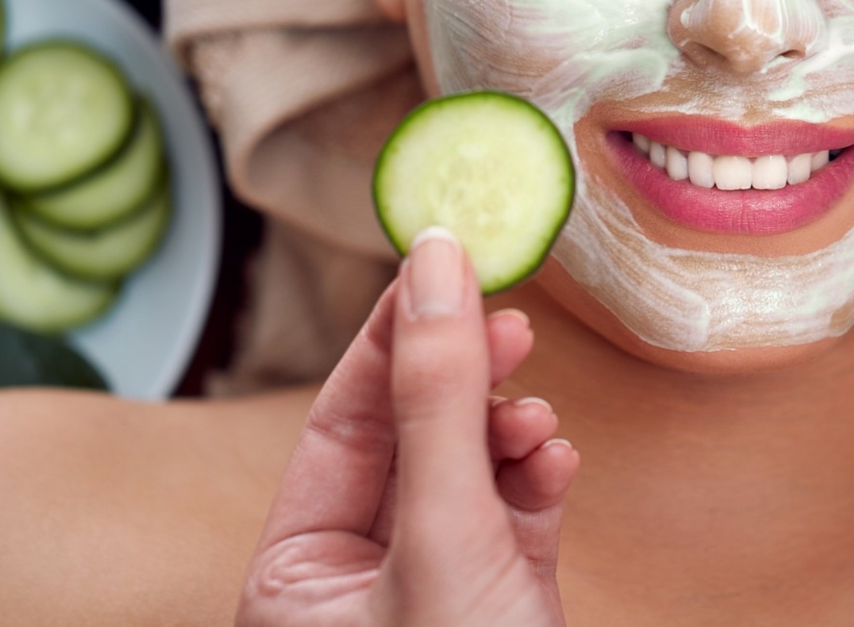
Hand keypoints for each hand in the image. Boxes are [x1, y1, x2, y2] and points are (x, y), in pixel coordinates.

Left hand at [238, 229, 578, 626]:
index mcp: (296, 576)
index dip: (394, 337)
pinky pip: (512, 511)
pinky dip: (537, 477)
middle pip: (408, 435)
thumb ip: (439, 403)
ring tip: (538, 416)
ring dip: (510, 429)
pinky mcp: (499, 595)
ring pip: (466, 469)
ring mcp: (431, 587)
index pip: (340, 420)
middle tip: (509, 323)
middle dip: (464, 381)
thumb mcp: (444, 537)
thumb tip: (437, 267)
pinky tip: (557, 460)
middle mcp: (355, 579)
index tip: (444, 261)